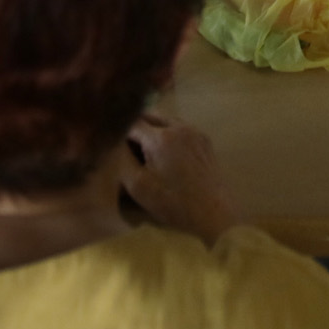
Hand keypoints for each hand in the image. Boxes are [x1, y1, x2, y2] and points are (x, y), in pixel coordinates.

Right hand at [120, 113, 237, 242]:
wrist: (214, 212)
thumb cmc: (174, 202)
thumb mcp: (139, 187)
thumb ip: (123, 161)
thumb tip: (117, 143)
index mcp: (161, 137)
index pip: (133, 123)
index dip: (121, 133)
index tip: (115, 145)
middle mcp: (179, 127)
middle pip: (151, 116)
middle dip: (137, 128)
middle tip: (129, 147)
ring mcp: (195, 132)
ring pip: (166, 121)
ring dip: (153, 130)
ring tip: (146, 151)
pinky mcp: (205, 140)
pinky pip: (181, 129)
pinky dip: (169, 134)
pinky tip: (167, 154)